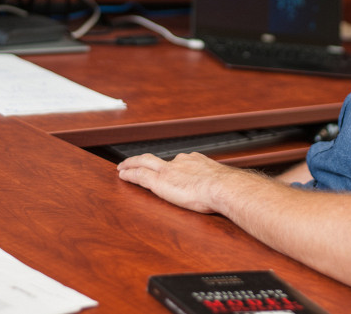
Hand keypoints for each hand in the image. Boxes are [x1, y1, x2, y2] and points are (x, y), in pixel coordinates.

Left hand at [117, 152, 236, 213]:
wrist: (221, 187)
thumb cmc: (226, 189)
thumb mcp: (222, 183)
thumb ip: (219, 185)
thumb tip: (228, 192)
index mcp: (196, 161)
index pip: (180, 162)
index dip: (171, 165)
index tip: (168, 167)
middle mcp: (181, 162)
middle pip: (158, 158)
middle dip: (145, 159)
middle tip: (136, 161)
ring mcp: (169, 170)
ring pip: (145, 163)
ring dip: (132, 164)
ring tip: (123, 167)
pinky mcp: (160, 181)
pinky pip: (140, 175)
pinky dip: (130, 173)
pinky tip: (122, 175)